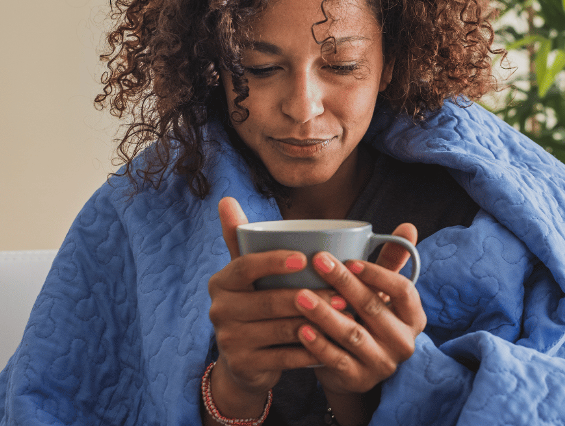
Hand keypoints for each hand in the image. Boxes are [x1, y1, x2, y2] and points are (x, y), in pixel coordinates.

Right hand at [206, 197, 344, 418]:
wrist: (244, 362)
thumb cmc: (256, 304)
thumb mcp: (247, 274)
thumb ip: (241, 238)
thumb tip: (226, 198)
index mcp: (221, 282)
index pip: (245, 266)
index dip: (273, 262)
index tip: (304, 258)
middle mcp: (218, 310)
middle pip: (269, 301)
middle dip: (310, 297)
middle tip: (343, 294)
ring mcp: (229, 341)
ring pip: (281, 329)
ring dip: (318, 323)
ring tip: (346, 316)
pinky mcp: (244, 366)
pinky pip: (285, 358)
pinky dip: (313, 351)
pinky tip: (335, 345)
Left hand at [293, 223, 426, 397]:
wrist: (355, 368)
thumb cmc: (368, 318)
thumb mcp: (382, 293)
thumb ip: (391, 262)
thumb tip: (408, 226)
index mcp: (414, 317)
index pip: (403, 290)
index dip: (378, 274)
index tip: (350, 260)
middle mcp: (404, 342)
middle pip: (373, 308)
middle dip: (344, 284)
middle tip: (317, 261)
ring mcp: (382, 364)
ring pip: (352, 334)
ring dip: (325, 314)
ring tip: (300, 296)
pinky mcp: (359, 380)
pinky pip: (337, 360)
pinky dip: (318, 344)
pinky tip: (300, 329)